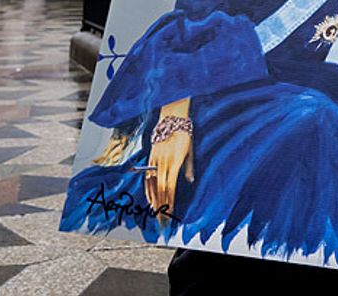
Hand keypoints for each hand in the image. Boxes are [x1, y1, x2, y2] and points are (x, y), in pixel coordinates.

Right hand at [144, 99, 192, 218]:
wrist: (172, 117)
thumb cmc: (185, 133)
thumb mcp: (191, 149)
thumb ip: (189, 167)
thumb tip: (190, 181)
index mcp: (175, 162)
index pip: (171, 187)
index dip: (170, 201)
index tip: (170, 213)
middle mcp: (163, 163)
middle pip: (161, 188)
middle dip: (162, 205)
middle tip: (163, 219)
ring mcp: (155, 160)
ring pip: (152, 184)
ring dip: (154, 199)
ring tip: (155, 212)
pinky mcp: (151, 157)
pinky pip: (147, 176)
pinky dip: (148, 188)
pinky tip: (149, 197)